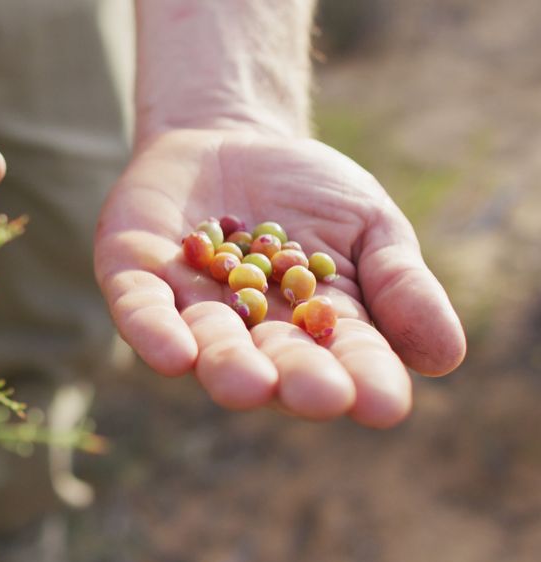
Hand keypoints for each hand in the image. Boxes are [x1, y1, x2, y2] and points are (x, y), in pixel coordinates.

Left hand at [94, 129, 466, 427]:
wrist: (228, 137)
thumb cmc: (310, 193)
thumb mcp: (369, 225)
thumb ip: (400, 284)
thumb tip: (445, 358)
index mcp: (314, 330)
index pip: (347, 361)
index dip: (364, 381)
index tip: (385, 403)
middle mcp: (250, 334)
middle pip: (274, 364)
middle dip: (294, 379)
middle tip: (316, 395)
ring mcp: (190, 309)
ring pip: (207, 346)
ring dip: (225, 366)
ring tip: (248, 383)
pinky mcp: (136, 280)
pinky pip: (142, 312)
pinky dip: (155, 331)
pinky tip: (173, 354)